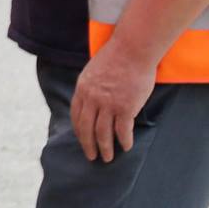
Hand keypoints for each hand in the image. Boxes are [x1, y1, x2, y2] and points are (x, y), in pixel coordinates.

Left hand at [70, 40, 155, 163]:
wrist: (132, 49)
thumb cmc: (116, 57)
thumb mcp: (93, 71)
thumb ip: (90, 87)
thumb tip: (91, 102)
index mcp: (82, 89)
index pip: (76, 116)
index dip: (79, 131)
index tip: (82, 140)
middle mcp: (92, 99)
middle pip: (86, 129)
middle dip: (88, 145)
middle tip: (92, 157)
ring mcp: (108, 104)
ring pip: (103, 133)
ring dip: (105, 148)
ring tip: (108, 158)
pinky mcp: (125, 107)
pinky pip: (123, 131)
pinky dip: (124, 141)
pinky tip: (126, 147)